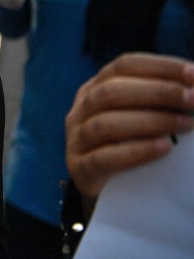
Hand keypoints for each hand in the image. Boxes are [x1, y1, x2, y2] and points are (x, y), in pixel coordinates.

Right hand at [65, 53, 193, 200]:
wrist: (112, 193)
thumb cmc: (135, 145)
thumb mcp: (145, 116)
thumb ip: (165, 102)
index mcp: (96, 87)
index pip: (124, 65)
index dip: (160, 67)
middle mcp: (81, 109)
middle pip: (112, 91)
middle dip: (158, 92)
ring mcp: (76, 139)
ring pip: (105, 123)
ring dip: (150, 121)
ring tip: (187, 125)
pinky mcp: (80, 168)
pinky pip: (104, 158)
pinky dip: (136, 152)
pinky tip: (164, 148)